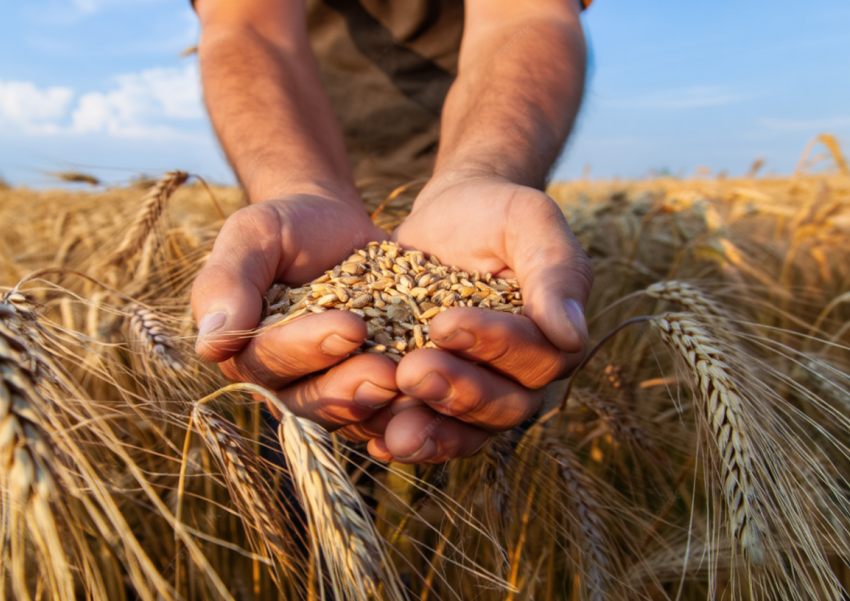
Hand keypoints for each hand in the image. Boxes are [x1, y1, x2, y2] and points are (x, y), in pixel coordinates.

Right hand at [191, 191, 399, 429]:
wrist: (335, 224)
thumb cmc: (286, 226)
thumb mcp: (252, 235)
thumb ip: (226, 283)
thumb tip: (211, 343)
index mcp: (245, 351)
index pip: (268, 363)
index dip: (306, 350)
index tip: (350, 326)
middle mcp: (283, 381)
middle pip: (307, 401)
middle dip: (347, 389)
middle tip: (388, 372)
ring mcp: (328, 387)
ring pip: (346, 415)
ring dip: (379, 406)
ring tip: (413, 386)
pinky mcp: (370, 385)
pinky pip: (384, 410)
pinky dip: (407, 408)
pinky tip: (434, 398)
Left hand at [368, 174, 592, 462]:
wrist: (448, 216)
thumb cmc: (495, 213)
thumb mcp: (528, 222)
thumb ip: (554, 271)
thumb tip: (572, 336)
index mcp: (551, 336)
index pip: (536, 358)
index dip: (494, 347)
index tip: (446, 323)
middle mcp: (520, 375)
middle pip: (504, 406)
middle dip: (458, 392)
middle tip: (412, 372)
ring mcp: (477, 390)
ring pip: (467, 430)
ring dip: (432, 431)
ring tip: (392, 427)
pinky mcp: (435, 395)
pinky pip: (429, 429)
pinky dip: (404, 438)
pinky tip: (376, 442)